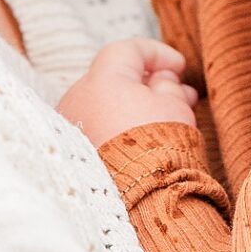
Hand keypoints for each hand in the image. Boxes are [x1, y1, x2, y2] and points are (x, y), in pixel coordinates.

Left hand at [58, 39, 199, 147]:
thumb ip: (168, 85)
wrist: (137, 201)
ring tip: (166, 117)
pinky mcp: (71, 153)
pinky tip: (142, 138)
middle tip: (180, 92)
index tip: (179, 66)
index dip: (157, 53)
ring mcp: (70, 127)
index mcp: (102, 80)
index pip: (127, 50)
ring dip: (135, 105)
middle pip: (114, 77)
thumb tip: (161, 81)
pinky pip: (97, 128)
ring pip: (105, 104)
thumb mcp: (175, 107)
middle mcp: (78, 98)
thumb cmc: (158, 149)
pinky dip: (118, 126)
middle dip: (149, 82)